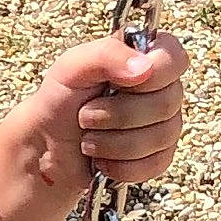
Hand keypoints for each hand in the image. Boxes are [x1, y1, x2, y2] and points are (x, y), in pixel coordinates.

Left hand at [22, 32, 187, 193]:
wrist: (47, 146)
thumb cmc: (60, 100)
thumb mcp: (72, 67)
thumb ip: (107, 55)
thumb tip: (144, 68)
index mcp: (148, 57)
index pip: (174, 59)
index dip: (150, 75)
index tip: (118, 84)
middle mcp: (163, 89)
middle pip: (166, 104)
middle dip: (114, 115)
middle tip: (85, 115)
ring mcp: (165, 125)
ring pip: (159, 138)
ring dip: (111, 143)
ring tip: (88, 138)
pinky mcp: (158, 158)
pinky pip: (153, 165)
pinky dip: (119, 166)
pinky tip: (101, 159)